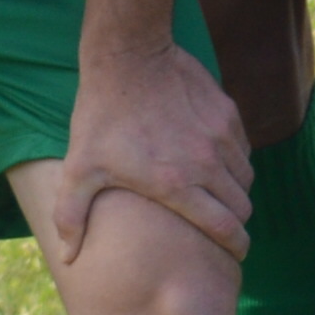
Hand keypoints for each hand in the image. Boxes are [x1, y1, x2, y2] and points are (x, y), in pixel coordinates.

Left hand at [57, 33, 257, 268]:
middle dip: (237, 223)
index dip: (235, 245)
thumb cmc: (102, 116)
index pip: (224, 227)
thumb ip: (72, 216)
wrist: (129, 57)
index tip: (237, 253)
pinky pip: (243, 150)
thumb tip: (68, 257)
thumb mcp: (79, 168)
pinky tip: (216, 162)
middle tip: (226, 227)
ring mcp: (221, 137)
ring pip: (246, 178)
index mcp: (175, 185)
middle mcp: (206, 164)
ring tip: (220, 196)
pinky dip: (236, 162)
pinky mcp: (228, 114)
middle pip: (242, 206)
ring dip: (237, 192)